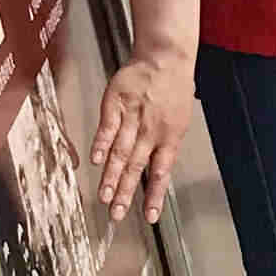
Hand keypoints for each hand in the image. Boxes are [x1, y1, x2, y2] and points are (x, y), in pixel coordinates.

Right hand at [91, 46, 194, 229]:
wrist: (165, 58)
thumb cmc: (173, 91)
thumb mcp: (178, 121)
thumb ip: (164, 146)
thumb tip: (155, 173)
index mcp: (170, 137)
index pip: (162, 172)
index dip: (155, 195)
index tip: (150, 217)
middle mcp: (151, 131)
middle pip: (137, 166)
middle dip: (126, 192)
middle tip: (117, 213)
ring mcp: (133, 117)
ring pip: (121, 151)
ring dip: (112, 176)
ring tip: (105, 196)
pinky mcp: (116, 104)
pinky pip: (108, 127)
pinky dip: (102, 144)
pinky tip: (96, 160)